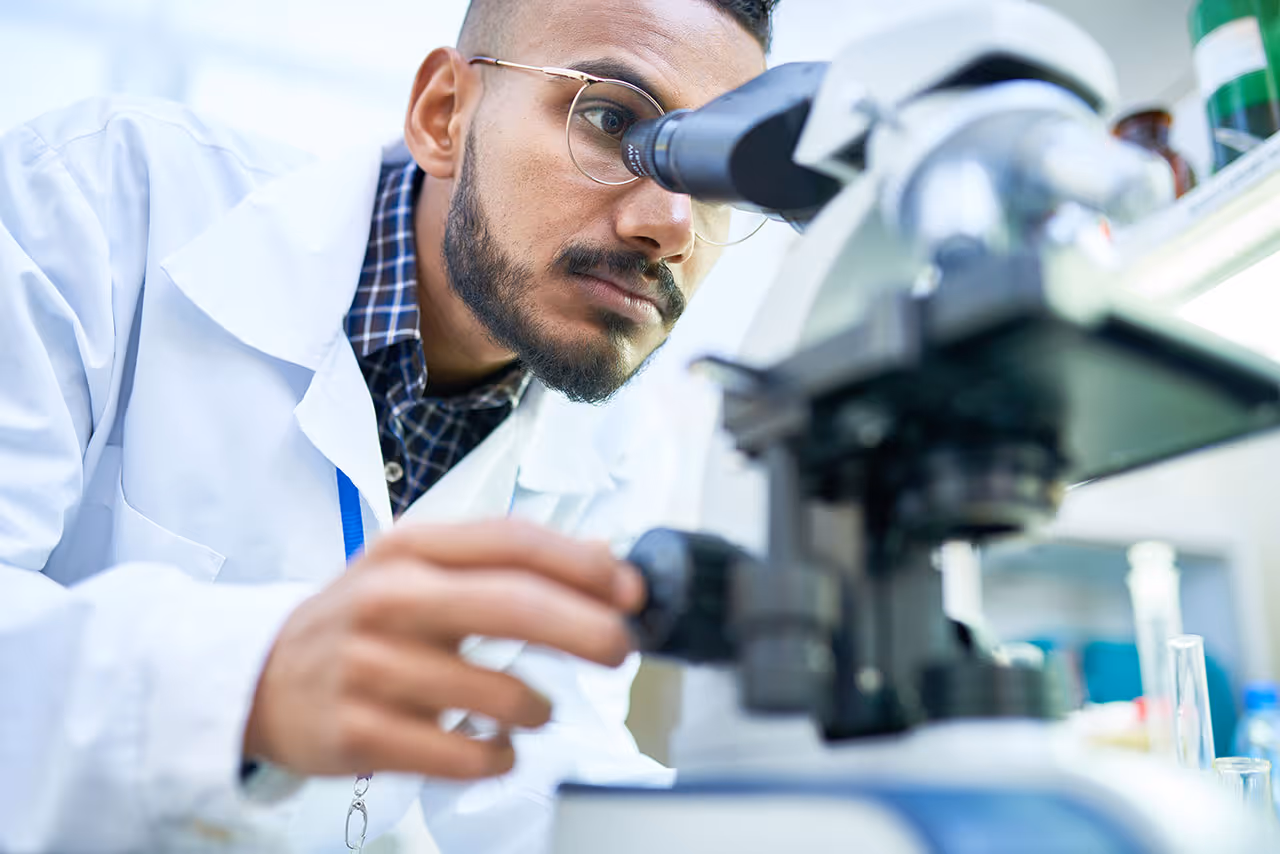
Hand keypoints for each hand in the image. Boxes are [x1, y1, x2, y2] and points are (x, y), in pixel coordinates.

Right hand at [243, 518, 643, 779]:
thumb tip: (604, 555)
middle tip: (621, 650)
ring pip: (494, 692)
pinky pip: (462, 755)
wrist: (259, 677)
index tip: (630, 590)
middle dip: (586, 630)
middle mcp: (390, 598)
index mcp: (411, 547)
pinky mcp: (359, 733)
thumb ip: (506, 560)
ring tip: (534, 709)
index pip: (513, 541)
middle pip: (513, 606)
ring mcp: (370, 667)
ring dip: (537, 707)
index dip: (583, 565)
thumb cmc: (362, 619)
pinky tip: (497, 747)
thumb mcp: (420, 568)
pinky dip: (498, 756)